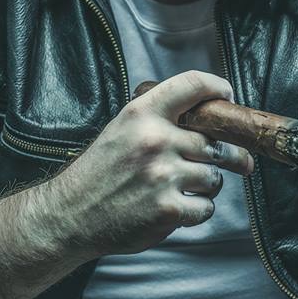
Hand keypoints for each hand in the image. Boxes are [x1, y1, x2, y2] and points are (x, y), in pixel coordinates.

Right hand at [45, 70, 254, 257]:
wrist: (70, 213)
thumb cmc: (100, 170)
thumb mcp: (122, 127)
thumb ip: (159, 116)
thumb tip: (209, 116)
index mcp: (142, 113)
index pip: (193, 85)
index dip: (218, 88)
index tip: (227, 98)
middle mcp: (155, 140)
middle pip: (214, 142)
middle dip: (221, 155)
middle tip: (224, 160)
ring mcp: (163, 176)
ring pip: (214, 177)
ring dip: (207, 184)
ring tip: (184, 186)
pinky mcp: (168, 209)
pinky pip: (206, 207)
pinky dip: (198, 209)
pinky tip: (178, 206)